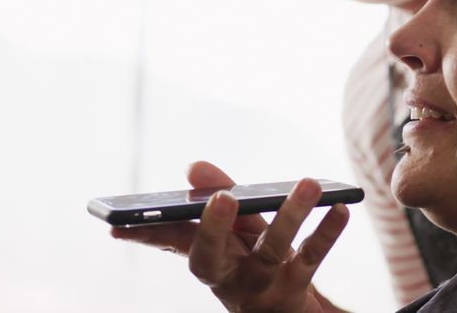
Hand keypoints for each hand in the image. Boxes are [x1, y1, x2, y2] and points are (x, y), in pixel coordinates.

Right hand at [110, 162, 349, 311]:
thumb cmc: (253, 263)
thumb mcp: (236, 230)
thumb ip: (219, 199)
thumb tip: (194, 167)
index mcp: (205, 260)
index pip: (170, 243)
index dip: (143, 235)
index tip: (116, 225)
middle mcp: (227, 277)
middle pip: (211, 257)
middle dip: (212, 228)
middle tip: (219, 197)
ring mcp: (261, 285)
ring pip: (273, 250)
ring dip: (291, 215)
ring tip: (309, 182)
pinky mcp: (296, 289)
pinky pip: (313, 258)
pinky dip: (328, 232)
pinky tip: (340, 206)